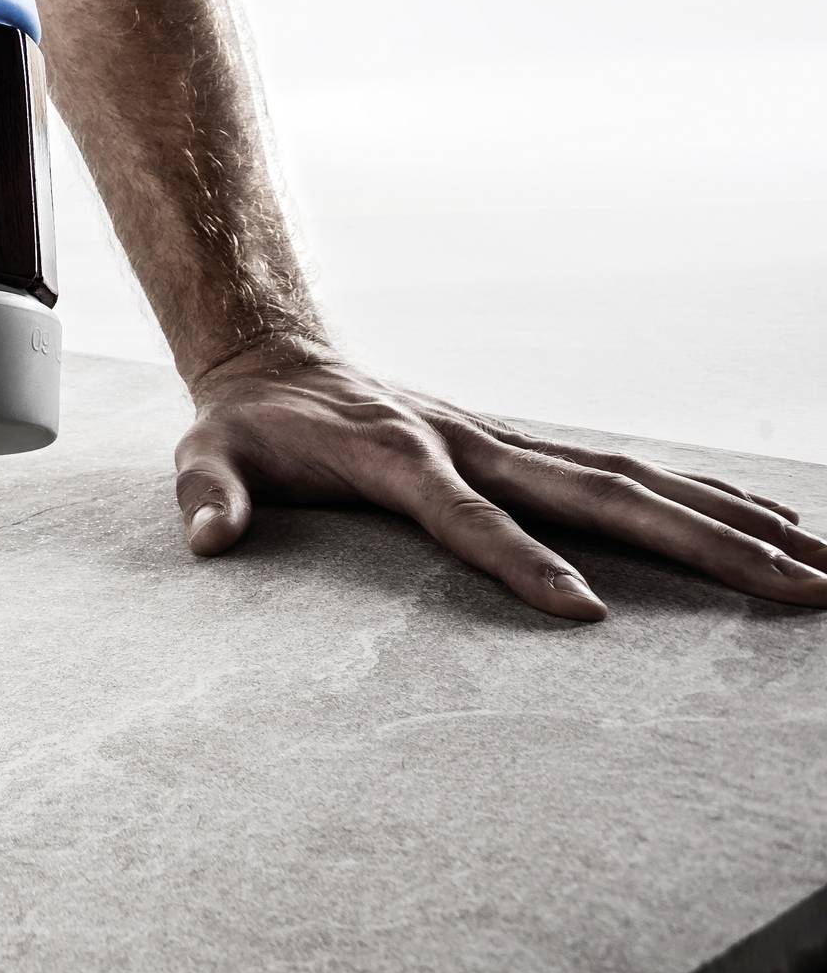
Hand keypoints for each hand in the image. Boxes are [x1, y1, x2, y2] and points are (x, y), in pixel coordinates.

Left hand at [171, 345, 826, 619]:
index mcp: (397, 455)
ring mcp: (508, 441)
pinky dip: (705, 496)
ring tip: (822, 567)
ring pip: (636, 481)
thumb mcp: (206, 456)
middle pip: (596, 494)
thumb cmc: (243, 426)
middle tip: (795, 589)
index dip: (518, 561)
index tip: (583, 614)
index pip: (466, 516)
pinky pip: (630, 472)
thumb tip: (209, 538)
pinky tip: (774, 525)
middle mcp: (471, 443)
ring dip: (730, 521)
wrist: (274, 358)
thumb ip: (210, 495)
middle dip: (698, 544)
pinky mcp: (527, 448)